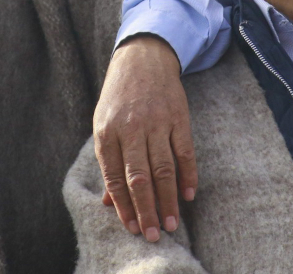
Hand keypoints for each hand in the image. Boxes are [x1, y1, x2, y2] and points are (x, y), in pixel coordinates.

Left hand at [93, 36, 195, 242]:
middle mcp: (131, 128)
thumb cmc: (119, 97)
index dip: (123, 206)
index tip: (132, 228)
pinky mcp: (178, 117)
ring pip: (163, 169)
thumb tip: (108, 202)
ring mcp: (156, 122)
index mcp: (107, 132)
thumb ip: (108, 161)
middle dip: (147, 210)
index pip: (114, 178)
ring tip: (172, 224)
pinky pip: (185, 152)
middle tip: (154, 235)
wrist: (142, 57)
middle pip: (139, 178)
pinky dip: (189, 176)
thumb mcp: (104, 124)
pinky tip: (189, 195)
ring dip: (168, 200)